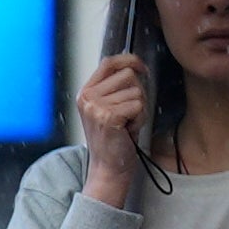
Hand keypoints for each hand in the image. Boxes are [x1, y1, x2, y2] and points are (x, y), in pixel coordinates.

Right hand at [77, 51, 149, 203]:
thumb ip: (114, 87)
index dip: (130, 60)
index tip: (142, 69)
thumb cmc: (113, 139)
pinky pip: (138, 105)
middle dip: (137, 93)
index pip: (109, 62)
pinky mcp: (108, 116)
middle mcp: (87, 97)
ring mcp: (96, 106)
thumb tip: (134, 66)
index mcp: (86, 91)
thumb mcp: (108, 107)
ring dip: (139, 108)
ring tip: (127, 124)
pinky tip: (129, 129)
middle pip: (128, 75)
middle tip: (128, 113)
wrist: (108, 167)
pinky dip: (140, 118)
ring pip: (136, 91)